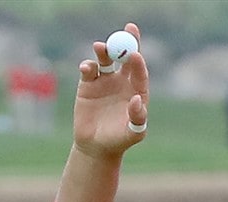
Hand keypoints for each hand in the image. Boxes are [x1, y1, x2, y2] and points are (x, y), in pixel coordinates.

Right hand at [72, 23, 148, 159]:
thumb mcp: (133, 133)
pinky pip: (88, 69)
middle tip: (130, 28)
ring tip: (101, 48)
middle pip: (126, 56)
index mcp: (137, 90)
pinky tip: (87, 69)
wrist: (96, 146)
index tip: (135, 54)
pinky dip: (87, 66)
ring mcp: (105, 81)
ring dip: (104, 51)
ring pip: (106, 59)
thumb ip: (138, 117)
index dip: (138, 61)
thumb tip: (138, 100)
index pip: (140, 71)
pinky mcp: (88, 84)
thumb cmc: (119, 140)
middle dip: (128, 41)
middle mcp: (122, 82)